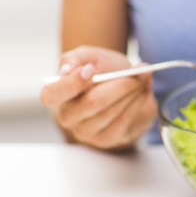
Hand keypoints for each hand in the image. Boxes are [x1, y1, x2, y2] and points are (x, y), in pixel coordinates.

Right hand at [40, 45, 156, 150]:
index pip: (51, 95)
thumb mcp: (91, 57)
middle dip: (121, 84)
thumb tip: (67, 68)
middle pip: (93, 102)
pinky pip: (124, 121)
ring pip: (112, 111)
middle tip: (139, 71)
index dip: (71, 83)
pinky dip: (137, 103)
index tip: (91, 70)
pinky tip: (142, 93)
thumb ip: (77, 58)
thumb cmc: (104, 72)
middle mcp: (68, 117)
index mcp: (57, 95)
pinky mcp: (105, 139)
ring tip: (143, 79)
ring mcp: (86, 132)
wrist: (127, 88)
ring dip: (133, 92)